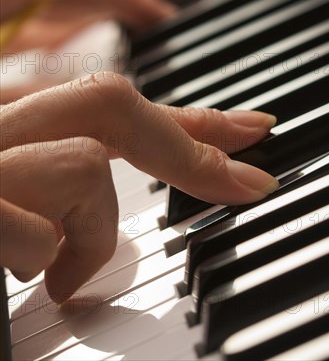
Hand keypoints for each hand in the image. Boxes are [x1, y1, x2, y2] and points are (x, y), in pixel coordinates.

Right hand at [0, 72, 277, 302]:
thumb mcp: (13, 189)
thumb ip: (55, 172)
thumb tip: (106, 176)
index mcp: (10, 127)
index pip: (110, 102)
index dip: (185, 115)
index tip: (247, 128)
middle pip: (107, 100)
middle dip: (188, 144)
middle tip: (243, 183)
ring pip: (84, 165)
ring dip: (94, 231)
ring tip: (61, 274)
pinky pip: (44, 234)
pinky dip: (55, 267)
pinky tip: (31, 287)